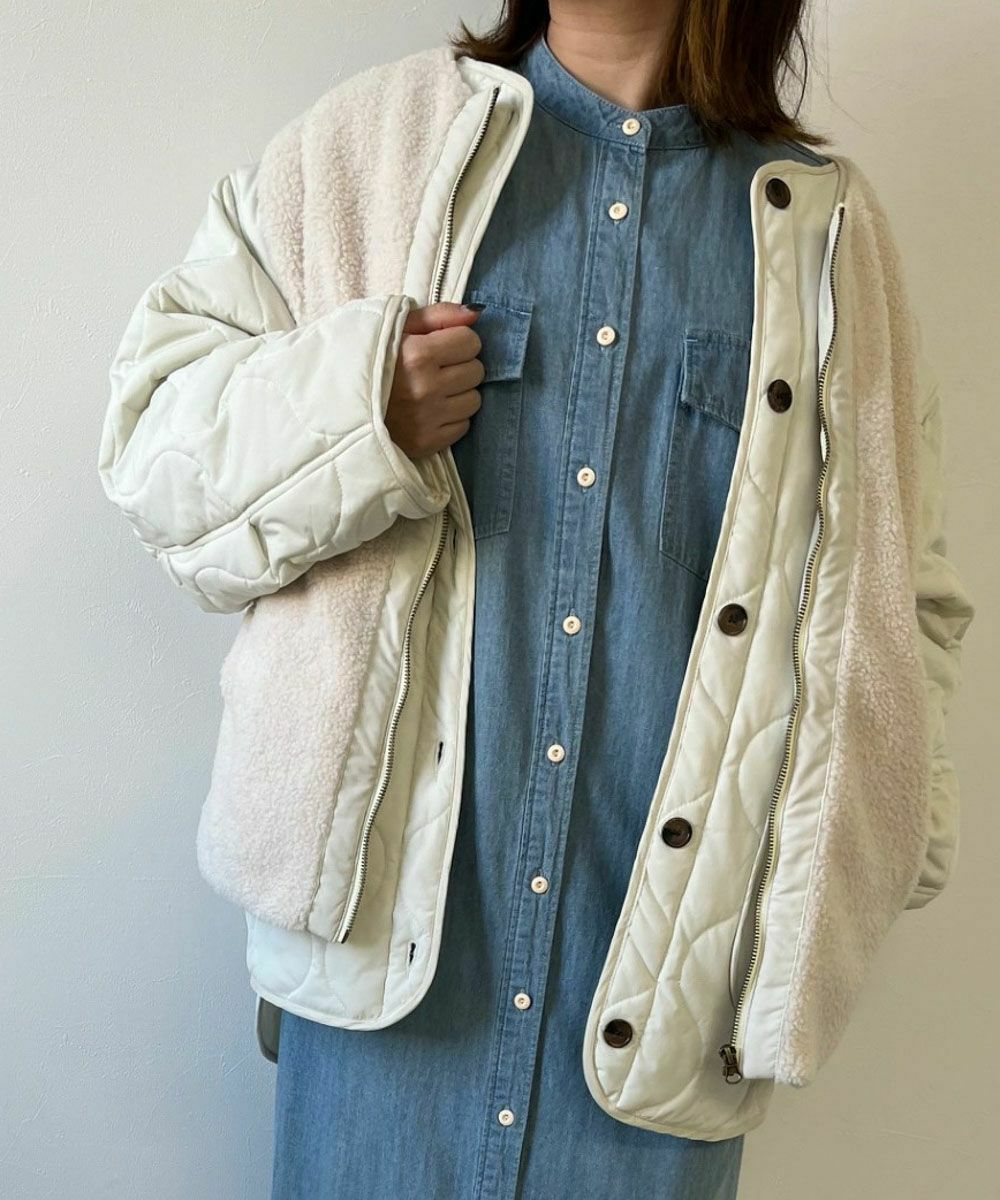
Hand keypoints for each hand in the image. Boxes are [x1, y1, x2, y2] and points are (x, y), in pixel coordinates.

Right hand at [385, 301, 484, 459]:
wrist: (338, 406)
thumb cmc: (370, 360)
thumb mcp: (396, 328)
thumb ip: (438, 315)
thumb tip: (477, 312)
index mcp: (417, 355)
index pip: (470, 341)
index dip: (457, 341)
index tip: (439, 347)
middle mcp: (426, 388)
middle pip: (476, 371)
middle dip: (460, 366)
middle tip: (435, 369)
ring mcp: (427, 419)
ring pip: (474, 400)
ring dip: (459, 394)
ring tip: (433, 391)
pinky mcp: (426, 443)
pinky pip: (462, 426)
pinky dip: (451, 418)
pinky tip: (430, 411)